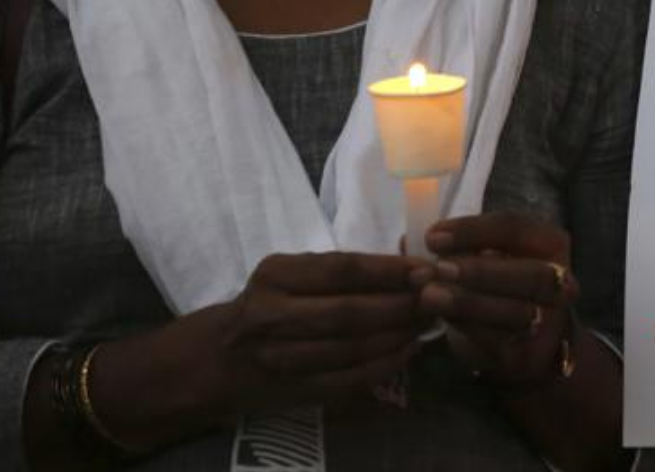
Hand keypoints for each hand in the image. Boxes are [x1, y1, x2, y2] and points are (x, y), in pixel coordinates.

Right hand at [202, 252, 431, 417]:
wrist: (216, 359)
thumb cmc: (268, 304)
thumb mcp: (291, 274)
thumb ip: (341, 270)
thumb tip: (410, 264)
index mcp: (275, 275)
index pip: (342, 270)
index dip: (390, 271)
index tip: (427, 269)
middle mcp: (270, 315)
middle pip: (349, 312)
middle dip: (401, 306)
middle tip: (438, 298)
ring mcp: (279, 358)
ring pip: (351, 349)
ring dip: (398, 336)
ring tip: (427, 323)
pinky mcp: (291, 390)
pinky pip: (347, 381)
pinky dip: (384, 366)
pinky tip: (407, 351)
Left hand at [419, 212, 580, 389]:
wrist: (526, 345)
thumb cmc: (497, 288)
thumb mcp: (483, 259)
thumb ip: (452, 249)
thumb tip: (408, 242)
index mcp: (547, 243)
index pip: (514, 227)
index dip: (472, 230)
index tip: (432, 237)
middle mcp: (559, 280)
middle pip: (528, 273)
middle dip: (479, 270)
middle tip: (436, 268)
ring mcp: (549, 320)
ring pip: (516, 311)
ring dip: (470, 302)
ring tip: (429, 296)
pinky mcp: (528, 353)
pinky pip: (500, 340)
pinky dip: (468, 328)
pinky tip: (441, 320)